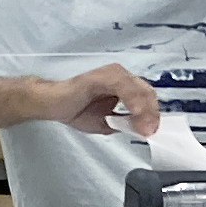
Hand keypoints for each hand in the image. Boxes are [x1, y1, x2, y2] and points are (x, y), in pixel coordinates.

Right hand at [44, 63, 159, 136]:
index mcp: (124, 86)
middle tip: (149, 131)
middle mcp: (121, 77)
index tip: (152, 131)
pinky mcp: (101, 76)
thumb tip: (143, 130)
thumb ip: (125, 124)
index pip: (146, 97)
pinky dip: (131, 99)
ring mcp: (111, 74)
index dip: (152, 114)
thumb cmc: (76, 109)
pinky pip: (122, 85)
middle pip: (146, 92)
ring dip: (144, 109)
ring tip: (144, 126)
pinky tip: (134, 112)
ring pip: (138, 88)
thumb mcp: (107, 123)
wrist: (53, 104)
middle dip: (151, 113)